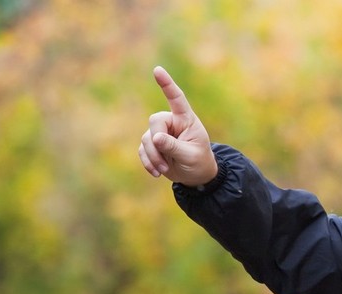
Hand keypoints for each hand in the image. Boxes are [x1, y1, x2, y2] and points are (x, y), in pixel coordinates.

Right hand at [138, 66, 217, 186]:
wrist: (195, 175)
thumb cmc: (199, 161)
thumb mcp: (190, 155)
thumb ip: (174, 146)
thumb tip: (154, 138)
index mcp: (186, 119)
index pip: (176, 98)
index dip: (167, 84)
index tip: (157, 70)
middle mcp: (171, 122)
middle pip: (154, 122)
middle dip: (157, 143)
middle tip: (166, 162)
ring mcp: (160, 132)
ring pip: (146, 139)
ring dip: (153, 157)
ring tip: (164, 169)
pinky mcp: (152, 144)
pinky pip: (142, 150)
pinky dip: (148, 162)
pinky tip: (157, 173)